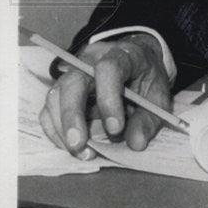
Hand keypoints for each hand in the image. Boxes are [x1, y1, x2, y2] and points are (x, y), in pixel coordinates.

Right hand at [39, 33, 171, 156]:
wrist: (136, 64)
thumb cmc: (146, 79)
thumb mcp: (158, 96)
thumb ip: (149, 119)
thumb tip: (136, 143)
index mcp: (122, 55)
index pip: (109, 68)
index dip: (109, 98)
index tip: (116, 128)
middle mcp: (92, 59)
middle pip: (73, 81)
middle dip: (73, 116)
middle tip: (80, 145)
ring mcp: (73, 72)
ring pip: (55, 96)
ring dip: (63, 128)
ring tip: (81, 152)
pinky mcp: (62, 89)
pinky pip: (49, 109)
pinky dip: (55, 131)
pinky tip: (71, 146)